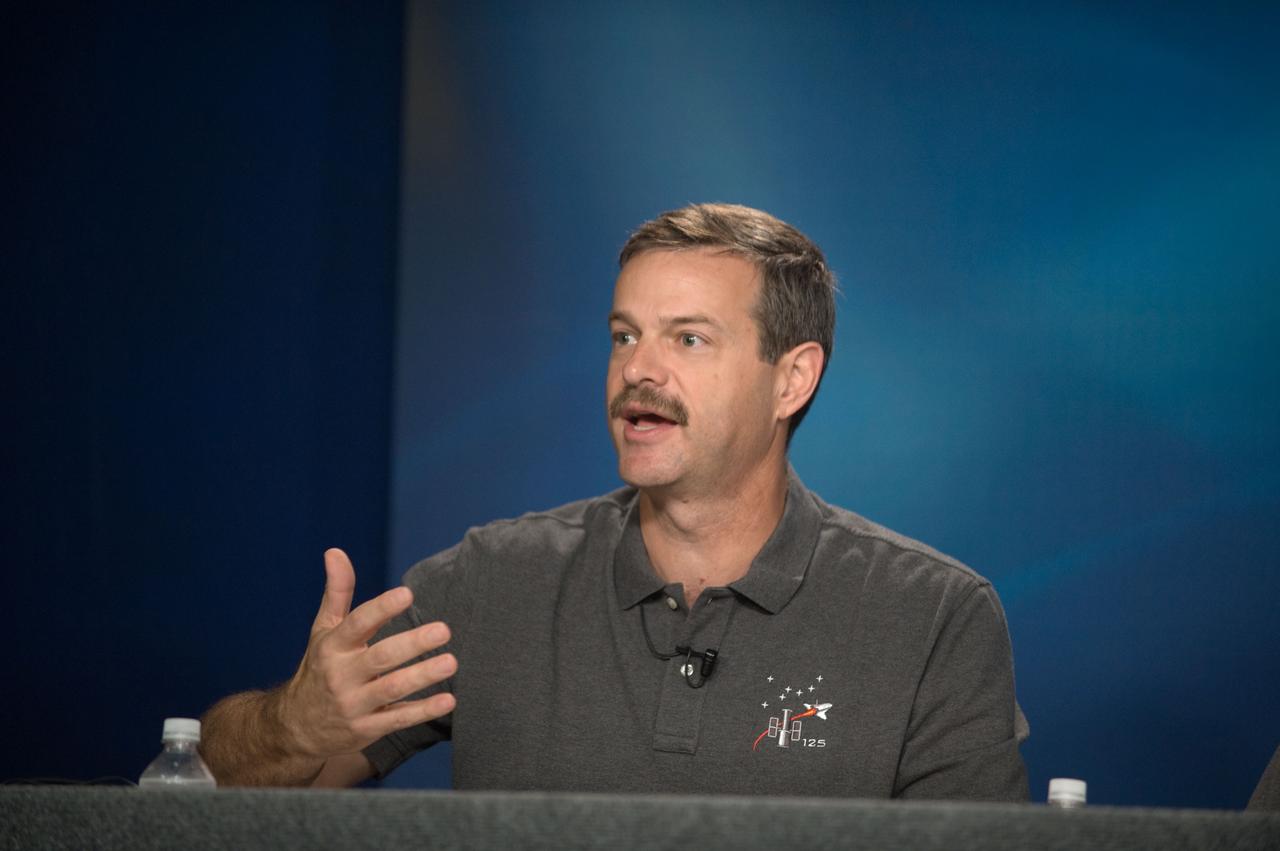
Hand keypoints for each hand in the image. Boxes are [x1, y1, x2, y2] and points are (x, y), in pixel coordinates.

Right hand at [276, 548, 456, 759]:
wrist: (294, 728)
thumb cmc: (319, 669)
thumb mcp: (322, 630)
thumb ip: (337, 592)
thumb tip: (335, 551)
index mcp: (332, 646)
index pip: (357, 624)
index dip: (382, 609)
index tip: (408, 594)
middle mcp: (341, 675)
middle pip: (380, 657)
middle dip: (412, 644)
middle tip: (444, 630)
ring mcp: (353, 705)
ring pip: (391, 689)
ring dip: (422, 676)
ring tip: (451, 662)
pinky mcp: (366, 730)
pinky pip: (397, 720)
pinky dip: (422, 711)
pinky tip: (448, 701)